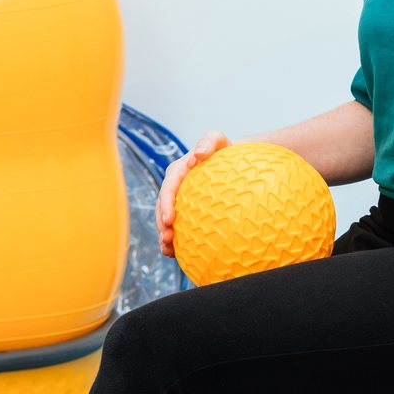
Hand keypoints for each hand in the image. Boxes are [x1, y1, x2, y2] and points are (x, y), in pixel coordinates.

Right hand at [157, 132, 229, 256]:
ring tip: (166, 250)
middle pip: (163, 206)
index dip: (166, 204)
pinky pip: (177, 226)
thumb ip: (209, 141)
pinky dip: (173, 240)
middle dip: (161, 224)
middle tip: (166, 239)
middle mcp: (176, 186)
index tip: (170, 220)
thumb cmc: (226, 151)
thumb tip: (199, 154)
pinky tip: (173, 254)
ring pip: (165, 219)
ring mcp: (179, 200)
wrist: (232, 163)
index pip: (169, 187)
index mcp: (179, 170)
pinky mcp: (186, 211)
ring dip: (163, 235)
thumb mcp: (219, 140)